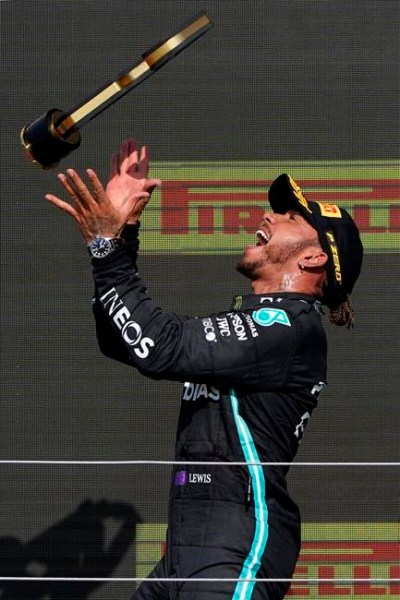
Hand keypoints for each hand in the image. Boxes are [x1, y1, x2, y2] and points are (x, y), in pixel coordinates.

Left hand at [45, 139, 160, 242]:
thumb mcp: (125, 216)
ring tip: (60, 176)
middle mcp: (92, 209)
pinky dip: (56, 202)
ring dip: (66, 186)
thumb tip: (146, 193)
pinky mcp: (77, 217)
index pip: (98, 191)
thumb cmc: (116, 229)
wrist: (104, 246)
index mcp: (104, 207)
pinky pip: (65, 208)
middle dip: (76, 181)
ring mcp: (83, 213)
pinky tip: (48, 196)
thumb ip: (134, 202)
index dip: (93, 181)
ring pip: (74, 197)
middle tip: (70, 171)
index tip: (89, 170)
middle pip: (83, 193)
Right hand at [106, 138, 160, 223]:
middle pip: (132, 161)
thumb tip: (159, 181)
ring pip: (123, 163)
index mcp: (140, 181)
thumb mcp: (142, 198)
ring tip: (125, 142)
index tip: (145, 147)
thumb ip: (149, 188)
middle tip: (132, 139)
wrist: (119, 217)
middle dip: (133, 150)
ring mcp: (122, 180)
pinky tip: (115, 154)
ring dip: (124, 153)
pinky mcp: (113, 183)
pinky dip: (114, 161)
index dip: (145, 156)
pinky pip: (114, 169)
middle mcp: (131, 179)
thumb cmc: (133, 211)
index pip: (143, 165)